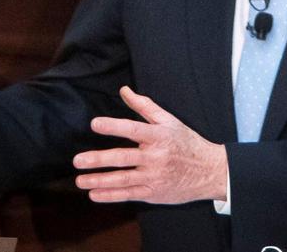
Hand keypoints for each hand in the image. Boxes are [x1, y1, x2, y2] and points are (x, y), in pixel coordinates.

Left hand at [73, 86, 227, 204]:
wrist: (209, 171)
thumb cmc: (187, 142)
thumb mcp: (170, 121)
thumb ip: (144, 106)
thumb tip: (124, 90)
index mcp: (159, 136)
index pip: (133, 129)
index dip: (114, 126)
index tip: (95, 124)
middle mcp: (156, 157)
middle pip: (124, 158)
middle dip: (99, 160)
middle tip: (78, 160)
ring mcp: (154, 177)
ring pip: (123, 180)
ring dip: (100, 180)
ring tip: (80, 180)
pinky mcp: (153, 192)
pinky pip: (129, 194)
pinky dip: (110, 195)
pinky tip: (94, 194)